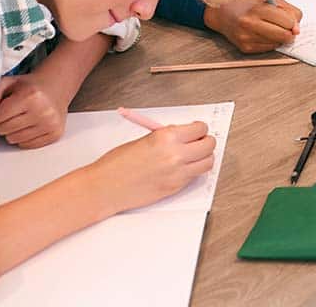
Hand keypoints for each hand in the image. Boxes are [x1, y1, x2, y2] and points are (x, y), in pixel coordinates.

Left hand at [0, 73, 70, 148]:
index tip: (7, 106)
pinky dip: (25, 138)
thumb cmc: (29, 87)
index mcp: (31, 96)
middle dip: (4, 123)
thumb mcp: (8, 83)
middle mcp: (44, 111)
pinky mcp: (55, 134)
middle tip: (14, 113)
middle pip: (5, 130)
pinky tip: (31, 125)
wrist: (56, 87)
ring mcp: (51, 124)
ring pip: (14, 139)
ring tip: (22, 119)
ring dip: (13, 131)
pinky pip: (27, 145)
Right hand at [91, 122, 216, 214]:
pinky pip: (195, 176)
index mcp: (167, 137)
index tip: (197, 129)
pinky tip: (181, 167)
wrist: (105, 187)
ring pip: (208, 162)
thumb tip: (185, 134)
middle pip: (209, 145)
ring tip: (193, 155)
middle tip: (198, 141)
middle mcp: (176, 155)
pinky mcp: (176, 187)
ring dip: (204, 157)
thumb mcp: (145, 139)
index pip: (200, 129)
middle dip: (205, 141)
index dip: (199, 128)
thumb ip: (168, 136)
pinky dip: (193, 170)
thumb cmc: (118, 163)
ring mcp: (177, 174)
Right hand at [204, 0, 301, 53]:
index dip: (293, 22)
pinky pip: (269, 49)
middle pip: (284, 35)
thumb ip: (287, 10)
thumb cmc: (247, 5)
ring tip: (272, 29)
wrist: (223, 15)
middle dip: (289, 33)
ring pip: (278, 43)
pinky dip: (271, 42)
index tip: (291, 21)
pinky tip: (263, 34)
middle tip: (286, 28)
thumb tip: (296, 28)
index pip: (287, 21)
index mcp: (257, 9)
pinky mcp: (246, 48)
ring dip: (280, 38)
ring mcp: (247, 38)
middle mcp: (250, 24)